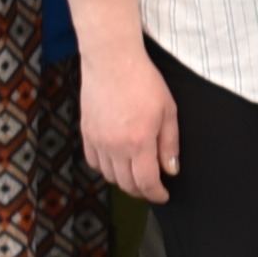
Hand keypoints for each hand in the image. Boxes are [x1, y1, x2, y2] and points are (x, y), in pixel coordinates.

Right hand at [81, 43, 180, 201]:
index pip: (146, 182)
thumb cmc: (144, 81)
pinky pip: (94, 162)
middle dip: (141, 190)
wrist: (112, 61)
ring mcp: (98, 141)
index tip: (163, 195)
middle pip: (126, 184)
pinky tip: (116, 161)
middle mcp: (115, 146)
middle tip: (152, 186)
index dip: (156, 194)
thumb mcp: (168, 110)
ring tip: (136, 174)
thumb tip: (171, 169)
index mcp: (139, 142)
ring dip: (123, 180)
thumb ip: (169, 144)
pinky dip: (105, 168)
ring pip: (109, 176)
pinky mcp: (86, 133)